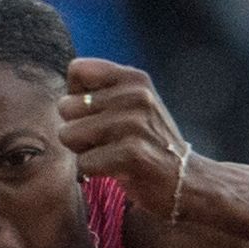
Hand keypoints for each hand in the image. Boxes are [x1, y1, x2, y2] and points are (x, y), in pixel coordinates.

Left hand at [58, 58, 192, 209]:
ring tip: (110, 153)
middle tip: (105, 140)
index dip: (76, 96)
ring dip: (83, 151)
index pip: (77, 69)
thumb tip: (63, 92)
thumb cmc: (147, 141)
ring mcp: (134, 123)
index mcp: (134, 78)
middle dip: (76, 128)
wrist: (184, 178)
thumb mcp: (132, 103)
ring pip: (68, 134)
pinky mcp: (131, 154)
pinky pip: (82, 162)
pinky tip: (116, 169)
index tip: (97, 113)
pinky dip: (92, 171)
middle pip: (65, 106)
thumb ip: (100, 89)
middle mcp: (136, 95)